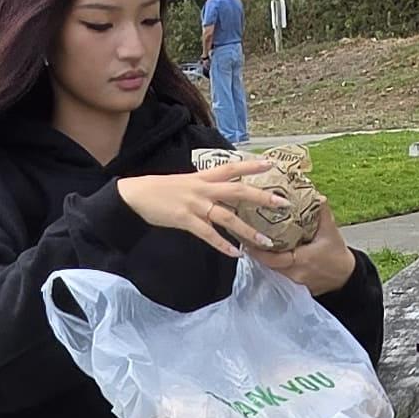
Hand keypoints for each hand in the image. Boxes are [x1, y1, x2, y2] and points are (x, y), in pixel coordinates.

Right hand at [114, 163, 283, 257]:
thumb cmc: (160, 190)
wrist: (135, 195)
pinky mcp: (185, 220)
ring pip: (228, 217)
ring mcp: (195, 205)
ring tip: (266, 241)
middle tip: (283, 204)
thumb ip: (206, 186)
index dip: (252, 165)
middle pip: (238, 191)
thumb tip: (223, 192)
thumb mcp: (186, 182)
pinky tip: (235, 253)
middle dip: (262, 198)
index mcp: (203, 177)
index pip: (232, 167)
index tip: (272, 164)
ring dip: (248, 231)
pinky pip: (208, 234)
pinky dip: (223, 245)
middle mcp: (203, 188)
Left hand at [252, 201, 354, 296]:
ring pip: (273, 270)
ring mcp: (294, 282)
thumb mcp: (331, 232)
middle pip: (268, 265)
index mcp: (302, 260)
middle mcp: (295, 274)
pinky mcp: (295, 286)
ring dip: (263, 258)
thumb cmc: (338, 254)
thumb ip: (323, 213)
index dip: (258, 251)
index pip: (273, 259)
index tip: (247, 240)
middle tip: (245, 237)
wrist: (346, 277)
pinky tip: (267, 254)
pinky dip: (273, 265)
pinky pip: (280, 275)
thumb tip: (317, 195)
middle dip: (257, 252)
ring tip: (252, 243)